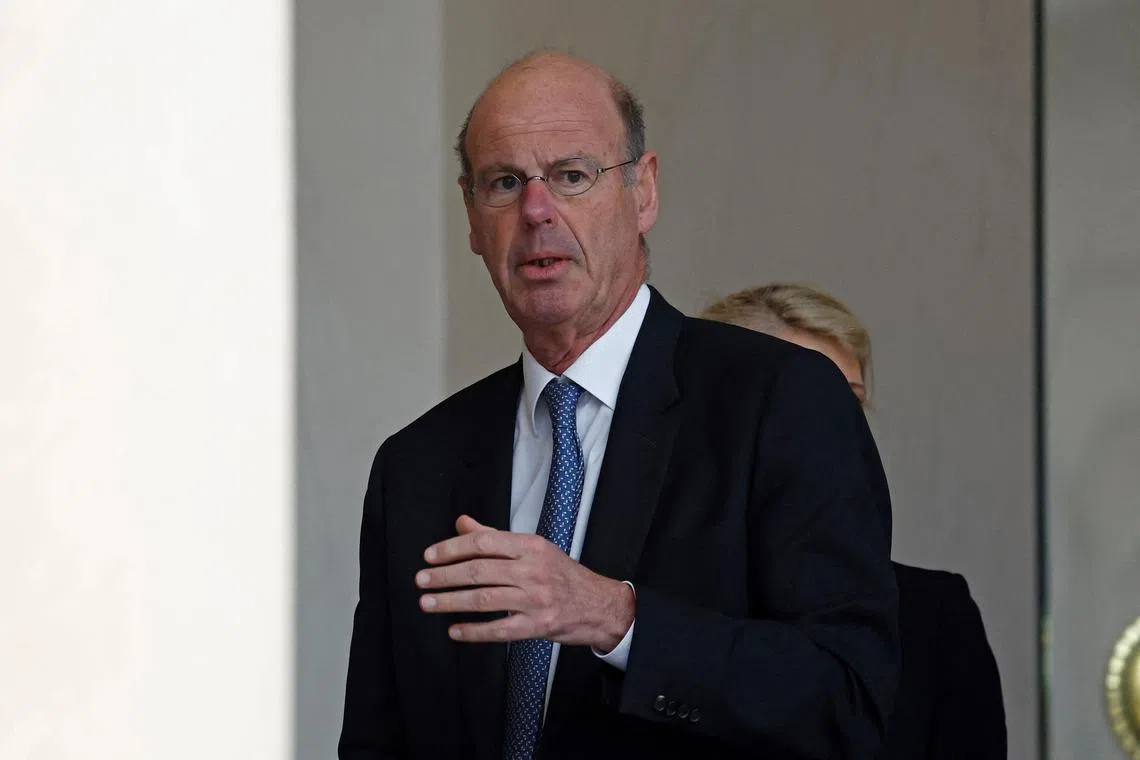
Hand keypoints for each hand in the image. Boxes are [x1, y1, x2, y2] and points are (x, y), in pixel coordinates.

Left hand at [416, 515, 634, 650]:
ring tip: (428, 603)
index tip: (430, 556)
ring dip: (452, 602)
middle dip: (445, 576)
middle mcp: (532, 570)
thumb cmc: (562, 575)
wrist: (598, 605)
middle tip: (421, 581)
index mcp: (530, 546)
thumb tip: (461, 523)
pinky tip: (455, 630)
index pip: (484, 542)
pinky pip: (499, 630)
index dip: (452, 548)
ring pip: (485, 599)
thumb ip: (495, 537)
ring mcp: (535, 599)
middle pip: (480, 570)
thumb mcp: (533, 549)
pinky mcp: (537, 626)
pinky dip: (474, 631)